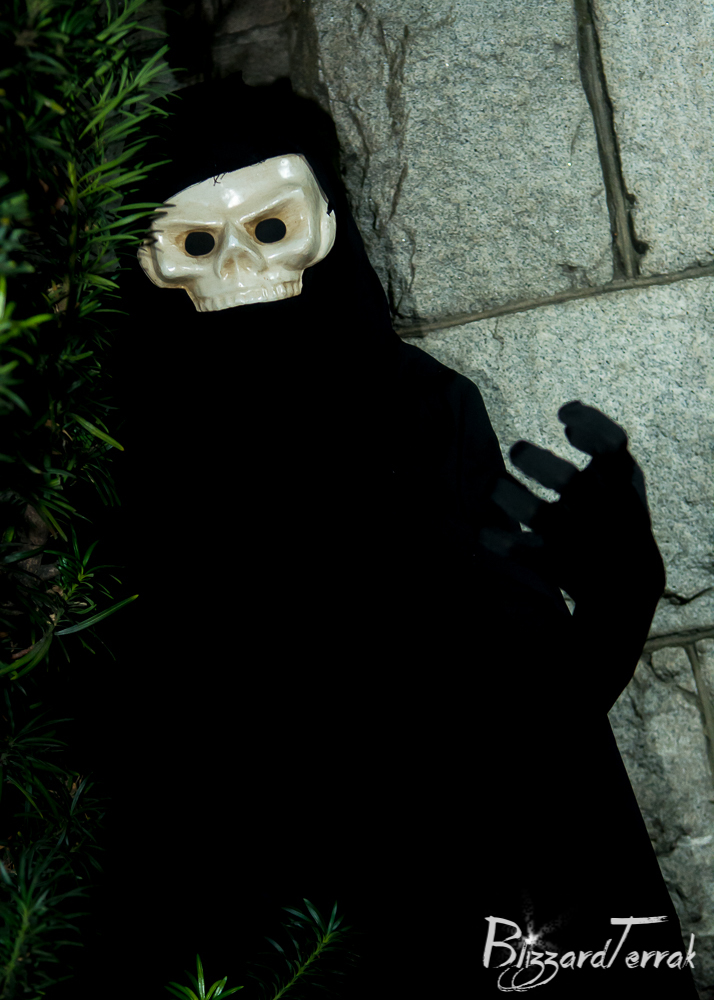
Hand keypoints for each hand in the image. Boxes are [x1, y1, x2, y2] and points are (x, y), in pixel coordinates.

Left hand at [479, 401, 664, 607]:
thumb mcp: (623, 478)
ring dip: (513, 499)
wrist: (630, 581)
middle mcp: (601, 510)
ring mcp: (577, 540)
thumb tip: (569, 408)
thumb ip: (601, 441)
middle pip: (568, 482)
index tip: (562, 415)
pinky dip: (500, 542)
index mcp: (621, 485)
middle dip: (537, 462)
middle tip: (516, 449)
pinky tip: (484, 531)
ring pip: (540, 517)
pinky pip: (523, 554)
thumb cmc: (620, 513)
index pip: (612, 446)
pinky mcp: (556, 565)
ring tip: (496, 488)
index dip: (588, 423)